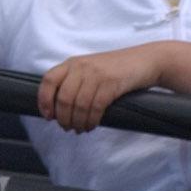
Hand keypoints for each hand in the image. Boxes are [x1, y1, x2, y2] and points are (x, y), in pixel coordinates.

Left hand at [38, 43, 169, 132]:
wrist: (145, 61)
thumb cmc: (116, 69)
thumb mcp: (90, 69)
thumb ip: (74, 82)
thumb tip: (58, 109)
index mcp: (72, 63)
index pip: (48, 80)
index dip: (44, 100)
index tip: (48, 116)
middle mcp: (81, 66)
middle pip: (63, 98)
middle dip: (63, 118)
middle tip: (67, 128)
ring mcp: (96, 74)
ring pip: (78, 105)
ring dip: (77, 122)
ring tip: (80, 129)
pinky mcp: (111, 83)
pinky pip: (95, 107)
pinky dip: (91, 121)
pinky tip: (91, 125)